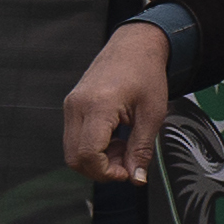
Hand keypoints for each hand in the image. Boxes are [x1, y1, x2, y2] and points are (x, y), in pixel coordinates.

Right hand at [64, 23, 175, 181]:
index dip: (106, 172)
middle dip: (100, 170)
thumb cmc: (146, 73)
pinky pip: (74, 138)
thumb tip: (136, 178)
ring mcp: (71, 105)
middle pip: (75, 158)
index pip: (88, 154)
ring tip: (123, 147)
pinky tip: (114, 138)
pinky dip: (92, 147)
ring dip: (96, 160)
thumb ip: (141, 149)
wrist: (134, 45)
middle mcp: (77, 105)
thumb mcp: (152, 114)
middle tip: (126, 161)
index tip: (127, 172)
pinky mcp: (72, 106)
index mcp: (98, 105)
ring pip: (72, 151)